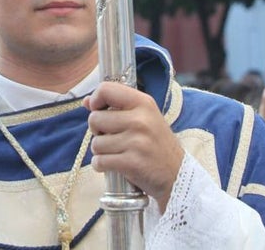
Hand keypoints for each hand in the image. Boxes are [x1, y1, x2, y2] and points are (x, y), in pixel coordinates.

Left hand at [84, 82, 183, 206]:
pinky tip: (113, 165)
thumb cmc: (157, 144)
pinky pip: (100, 161)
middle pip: (95, 119)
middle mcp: (140, 120)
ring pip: (95, 143)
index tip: (99, 110)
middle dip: (97, 131)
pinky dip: (101, 165)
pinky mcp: (132, 163)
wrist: (177, 175)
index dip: (96, 100)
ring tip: (117, 152)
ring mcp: (136, 142)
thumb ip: (116, 106)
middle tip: (112, 137)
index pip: (106, 89)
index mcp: (143, 103)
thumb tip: (86, 102)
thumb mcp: (145, 117)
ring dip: (101, 151)